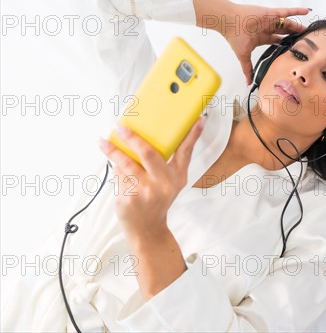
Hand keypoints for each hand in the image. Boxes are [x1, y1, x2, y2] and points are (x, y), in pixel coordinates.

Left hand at [98, 117, 206, 239]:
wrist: (147, 228)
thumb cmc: (157, 200)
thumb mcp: (171, 183)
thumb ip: (166, 163)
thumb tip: (152, 136)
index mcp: (177, 177)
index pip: (186, 152)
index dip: (193, 135)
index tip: (199, 119)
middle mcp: (164, 183)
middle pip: (149, 153)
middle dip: (133, 138)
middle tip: (121, 127)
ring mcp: (146, 192)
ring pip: (126, 164)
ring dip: (113, 151)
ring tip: (103, 141)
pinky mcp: (130, 198)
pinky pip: (119, 177)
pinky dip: (115, 170)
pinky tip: (112, 166)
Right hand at [222, 4, 310, 84]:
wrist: (229, 22)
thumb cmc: (235, 37)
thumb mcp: (243, 56)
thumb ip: (248, 69)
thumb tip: (248, 83)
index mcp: (262, 37)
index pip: (278, 41)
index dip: (287, 45)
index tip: (295, 49)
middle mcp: (268, 28)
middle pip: (285, 32)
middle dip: (294, 35)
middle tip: (305, 39)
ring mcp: (270, 20)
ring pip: (288, 23)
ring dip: (297, 26)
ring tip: (308, 29)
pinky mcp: (271, 13)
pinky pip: (287, 11)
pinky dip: (297, 11)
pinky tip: (307, 11)